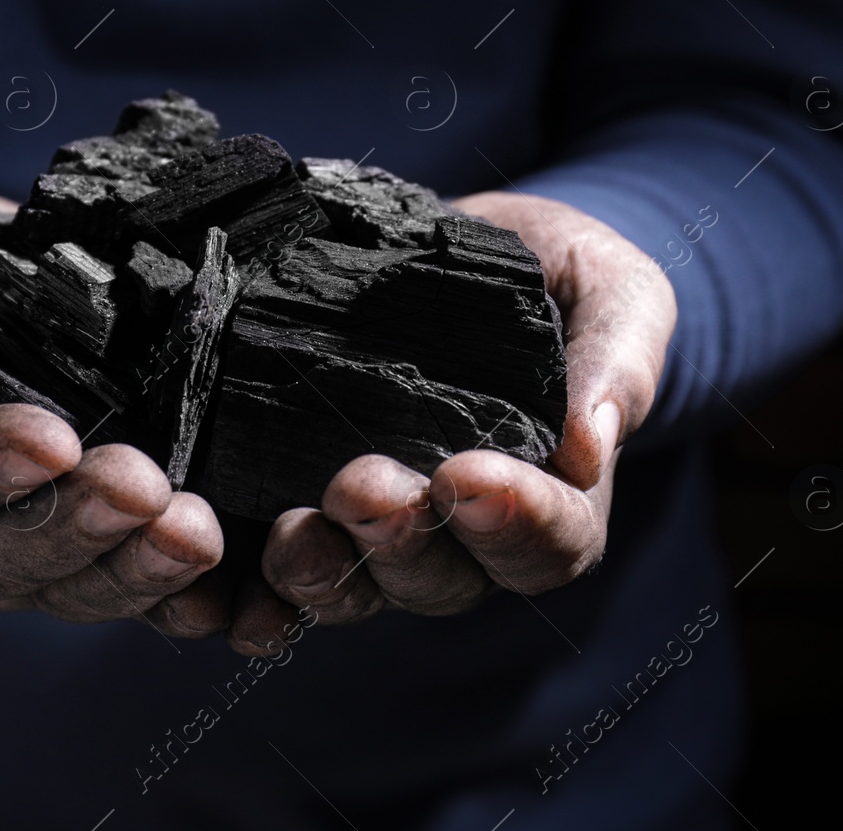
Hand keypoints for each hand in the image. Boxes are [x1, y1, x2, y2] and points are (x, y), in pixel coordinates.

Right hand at [0, 174, 226, 634]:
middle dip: (73, 525)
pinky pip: (121, 590)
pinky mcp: (71, 550)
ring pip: (67, 585)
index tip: (47, 439)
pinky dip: (177, 602)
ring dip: (134, 567)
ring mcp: (1, 552)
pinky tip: (227, 597)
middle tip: (142, 486)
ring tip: (195, 532)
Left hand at [233, 192, 676, 651]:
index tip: (468, 477)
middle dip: (399, 542)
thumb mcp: (612, 290)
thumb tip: (592, 445)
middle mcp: (463, 535)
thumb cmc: (557, 272)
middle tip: (361, 485)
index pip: (549, 544)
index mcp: (550, 496)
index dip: (514, 525)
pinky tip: (226, 599)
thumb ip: (616, 359)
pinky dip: (254, 596)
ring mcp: (381, 531)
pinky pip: (281, 577)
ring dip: (320, 573)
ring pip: (357, 589)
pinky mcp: (306, 505)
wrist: (463, 243)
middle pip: (440, 580)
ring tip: (290, 533)